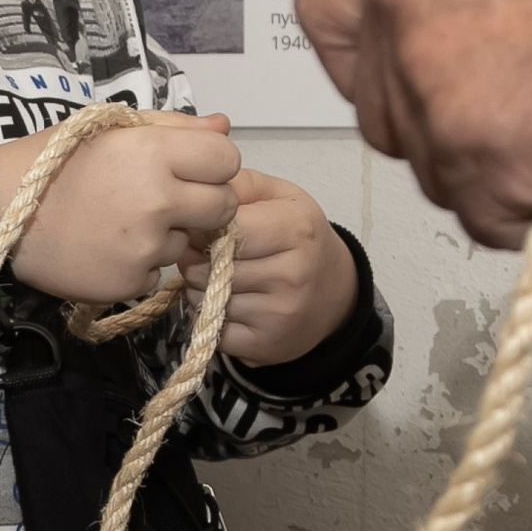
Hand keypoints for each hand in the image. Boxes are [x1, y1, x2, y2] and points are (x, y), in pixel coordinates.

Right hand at [0, 112, 239, 305]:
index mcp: (153, 152)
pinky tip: (107, 247)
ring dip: (167, 235)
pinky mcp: (131, 282)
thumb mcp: (109, 128)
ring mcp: (145, 247)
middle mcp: (157, 200)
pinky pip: (157, 272)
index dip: (212, 164)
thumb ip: (172, 126)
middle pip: (224, 206)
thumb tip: (224, 127)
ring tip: (120, 223)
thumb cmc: (54, 160)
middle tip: (165, 200)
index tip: (189, 169)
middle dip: (203, 203)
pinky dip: (139, 263)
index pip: (228, 158)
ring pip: (190, 242)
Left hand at [183, 171, 355, 363]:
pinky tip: (224, 303)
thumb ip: (239, 185)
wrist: (335, 292)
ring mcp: (280, 314)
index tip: (203, 228)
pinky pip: (214, 331)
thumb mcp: (279, 197)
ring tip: (215, 277)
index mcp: (296, 229)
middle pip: (210, 267)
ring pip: (207, 299)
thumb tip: (197, 192)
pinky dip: (209, 317)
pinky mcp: (266, 345)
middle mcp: (292, 274)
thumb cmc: (299, 236)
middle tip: (204, 253)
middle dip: (196, 258)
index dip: (204, 227)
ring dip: (199, 288)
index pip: (226, 228)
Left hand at [294, 0, 531, 247]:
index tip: (402, 79)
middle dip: (445, 130)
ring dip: (498, 173)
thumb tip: (460, 38)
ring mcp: (435, 94)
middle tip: (525, 117)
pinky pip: (486, 221)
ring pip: (435, 172)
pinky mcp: (481, 168)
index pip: (326, 16)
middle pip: (383, 111)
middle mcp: (405, 10)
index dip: (364, 60)